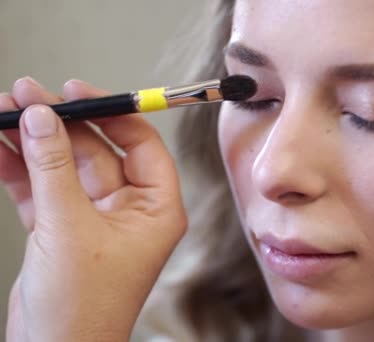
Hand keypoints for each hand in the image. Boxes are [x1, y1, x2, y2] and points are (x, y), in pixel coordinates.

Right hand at [1, 77, 186, 341]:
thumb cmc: (81, 307)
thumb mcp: (67, 227)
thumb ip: (53, 167)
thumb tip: (42, 116)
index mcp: (155, 208)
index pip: (141, 145)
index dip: (112, 114)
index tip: (77, 90)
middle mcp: (130, 210)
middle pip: (97, 150)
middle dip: (62, 124)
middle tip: (27, 94)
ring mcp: (94, 218)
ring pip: (65, 167)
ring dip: (35, 141)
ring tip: (4, 110)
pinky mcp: (62, 229)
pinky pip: (42, 187)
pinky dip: (19, 168)